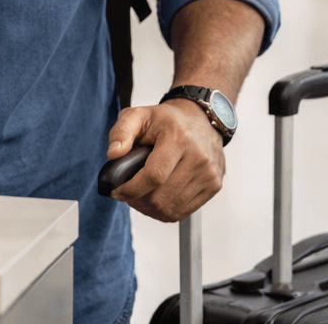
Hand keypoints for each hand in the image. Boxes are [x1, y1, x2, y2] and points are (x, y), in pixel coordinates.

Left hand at [104, 100, 224, 221]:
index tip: (118, 191)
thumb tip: (113, 153)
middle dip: (137, 200)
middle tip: (126, 194)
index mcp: (178, 138)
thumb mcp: (138, 115)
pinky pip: (184, 212)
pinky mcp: (214, 185)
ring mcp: (208, 174)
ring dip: (149, 208)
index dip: (132, 189)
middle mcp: (198, 158)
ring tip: (138, 197)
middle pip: (162, 196)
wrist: (200, 120)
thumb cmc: (167, 120)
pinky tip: (155, 201)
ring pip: (172, 208)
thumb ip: (121, 132)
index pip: (154, 176)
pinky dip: (165, 212)